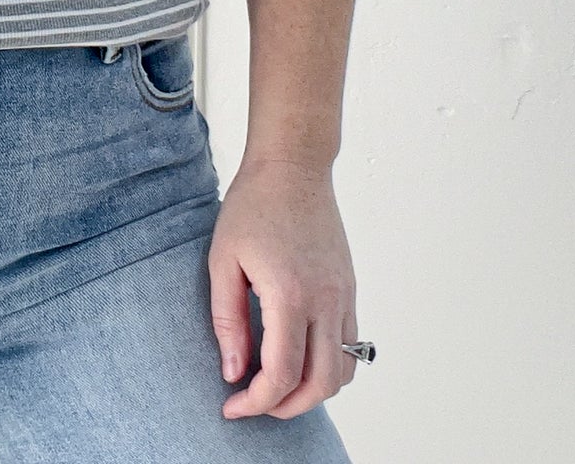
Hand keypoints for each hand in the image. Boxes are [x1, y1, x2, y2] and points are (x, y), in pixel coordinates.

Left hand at [208, 156, 358, 419]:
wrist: (293, 166)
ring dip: (312, 391)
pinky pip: (351, 346)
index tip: (232, 406)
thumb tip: (233, 372)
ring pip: (343, 371)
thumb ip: (227, 321)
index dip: (255, 402)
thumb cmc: (253, 205)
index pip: (281, 374)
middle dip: (287, 407)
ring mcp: (343, 296)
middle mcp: (325, 301)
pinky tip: (298, 356)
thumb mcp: (224, 260)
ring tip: (277, 385)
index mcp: (290, 295)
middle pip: (321, 385)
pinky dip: (329, 366)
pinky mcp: (349, 289)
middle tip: (255, 402)